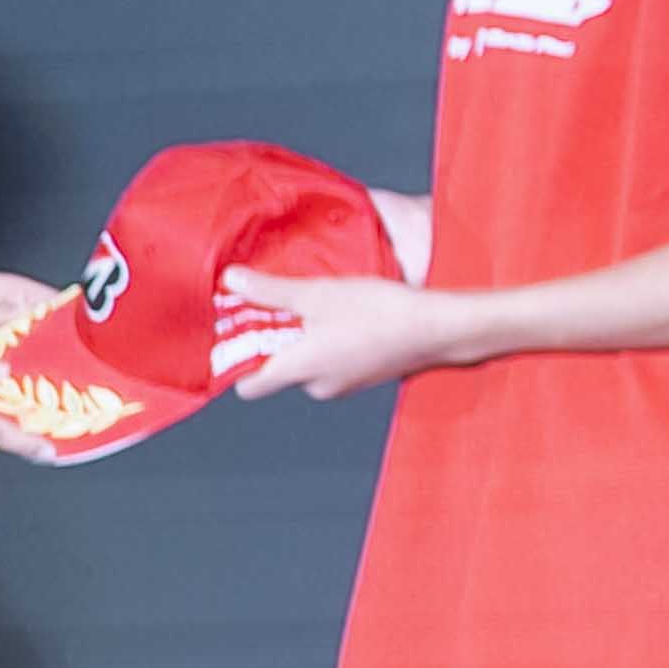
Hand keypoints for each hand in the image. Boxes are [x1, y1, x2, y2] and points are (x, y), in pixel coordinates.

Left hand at [214, 265, 461, 404]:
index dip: (237, 364)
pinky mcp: (364, 378)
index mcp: (298, 371)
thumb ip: (271, 291)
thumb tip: (230, 280)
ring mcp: (343, 385)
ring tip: (319, 308)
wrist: (438, 328)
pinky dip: (332, 344)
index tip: (240, 336)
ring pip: (309, 365)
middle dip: (278, 342)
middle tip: (283, 308)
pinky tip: (347, 317)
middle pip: (279, 371)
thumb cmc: (377, 311)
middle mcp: (317, 386)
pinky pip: (334, 363)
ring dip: (307, 340)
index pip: (248, 387)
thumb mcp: (318, 294)